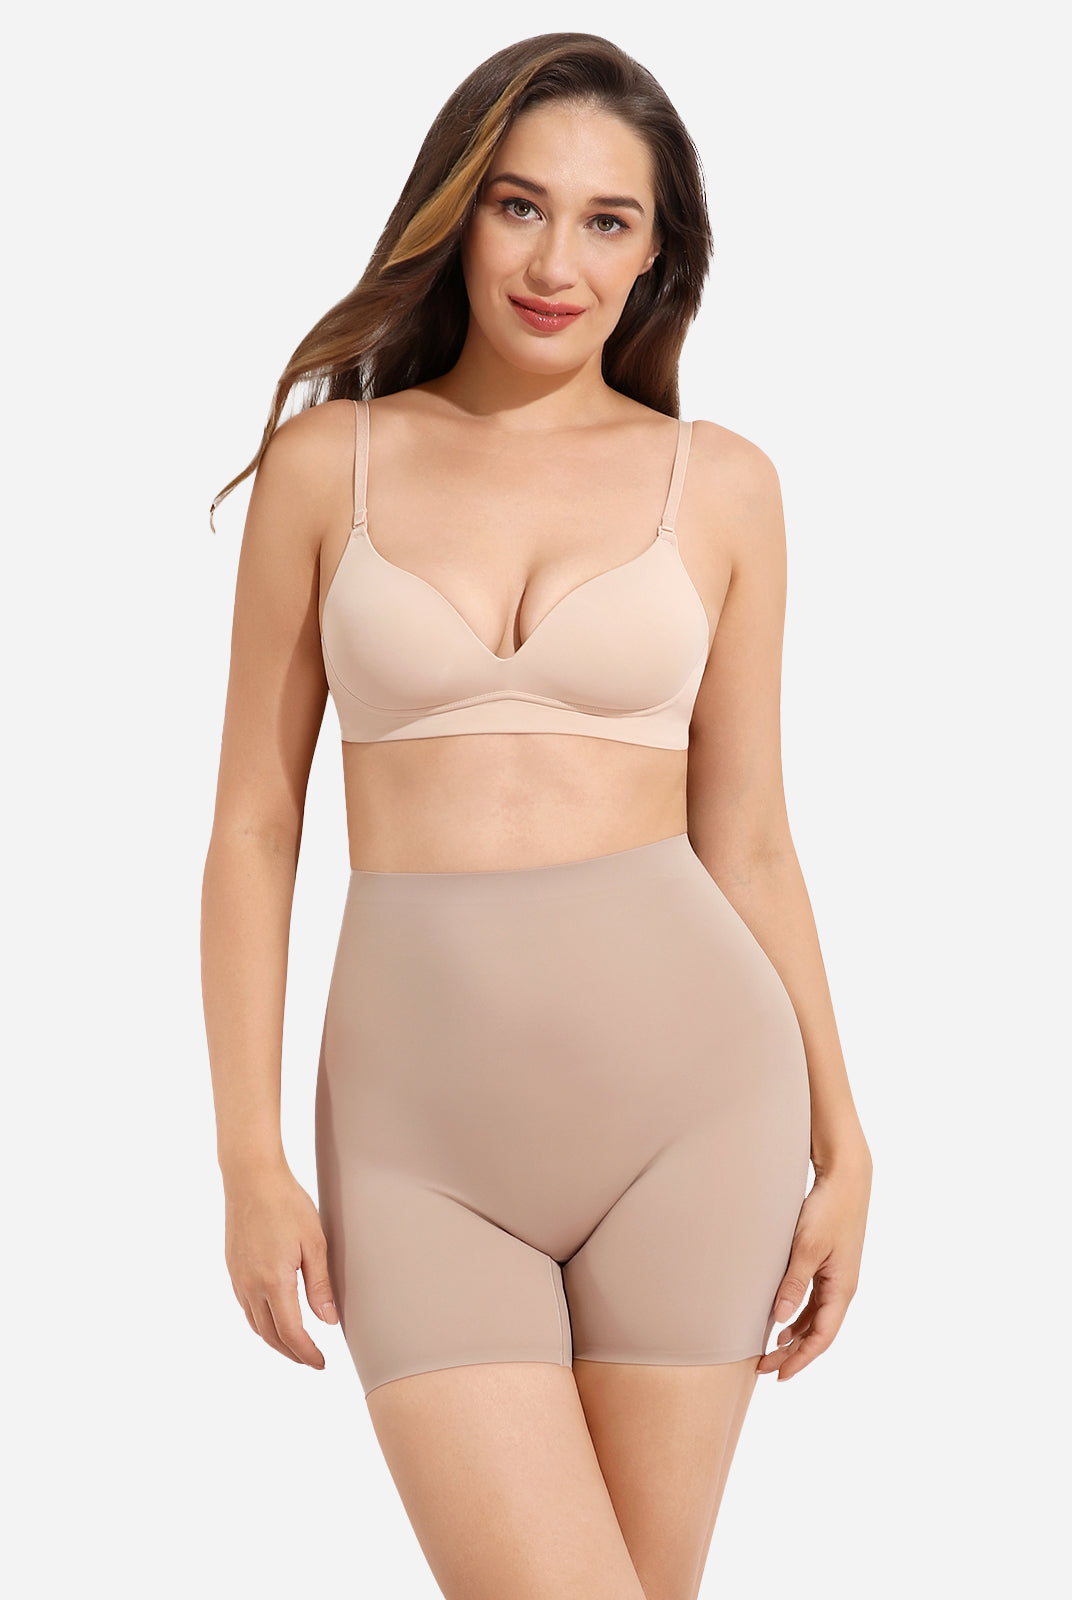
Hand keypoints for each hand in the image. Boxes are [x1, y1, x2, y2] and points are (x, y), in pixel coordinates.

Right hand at [223, 1159, 338, 1367]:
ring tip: (296, 1346)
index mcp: (274, 1282)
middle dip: (292, 1353)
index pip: (291, 1333)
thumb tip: (328, 1321)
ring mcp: (238, 1278)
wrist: (251, 1178)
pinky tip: (274, 1318)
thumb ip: (320, 1285)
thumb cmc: (287, 1204)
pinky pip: (246, 1308)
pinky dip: (261, 1322)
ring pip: (255, 1324)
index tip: (321, 1362)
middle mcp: (251, 1286)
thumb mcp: (314, 1243)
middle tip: (312, 1361)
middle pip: (271, 1336)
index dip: (307, 1353)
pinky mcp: (233, 1269)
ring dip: (276, 1341)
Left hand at [757, 1158, 871, 1381]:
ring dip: (794, 1336)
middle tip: (764, 1368)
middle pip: (817, 1332)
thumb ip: (794, 1284)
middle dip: (792, 1353)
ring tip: (771, 1350)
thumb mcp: (807, 1248)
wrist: (845, 1179)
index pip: (821, 1337)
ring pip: (815, 1318)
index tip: (778, 1374)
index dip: (800, 1359)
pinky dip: (798, 1316)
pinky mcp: (830, 1265)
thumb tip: (779, 1321)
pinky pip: (814, 1301)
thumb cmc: (828, 1210)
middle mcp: (843, 1288)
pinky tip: (782, 1320)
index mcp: (842, 1289)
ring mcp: (837, 1277)